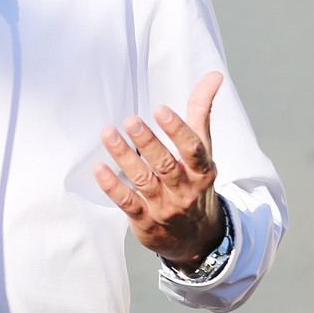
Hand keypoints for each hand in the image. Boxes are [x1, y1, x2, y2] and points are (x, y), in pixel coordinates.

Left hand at [93, 71, 223, 268]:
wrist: (197, 239)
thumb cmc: (195, 180)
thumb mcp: (203, 149)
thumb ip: (202, 111)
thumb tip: (214, 74)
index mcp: (202, 170)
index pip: (192, 149)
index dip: (177, 130)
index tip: (160, 109)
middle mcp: (185, 190)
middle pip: (166, 165)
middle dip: (148, 142)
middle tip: (130, 119)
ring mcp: (165, 207)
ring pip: (143, 180)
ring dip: (124, 157)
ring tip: (108, 133)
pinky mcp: (145, 221)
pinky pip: (128, 203)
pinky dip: (113, 186)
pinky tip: (99, 169)